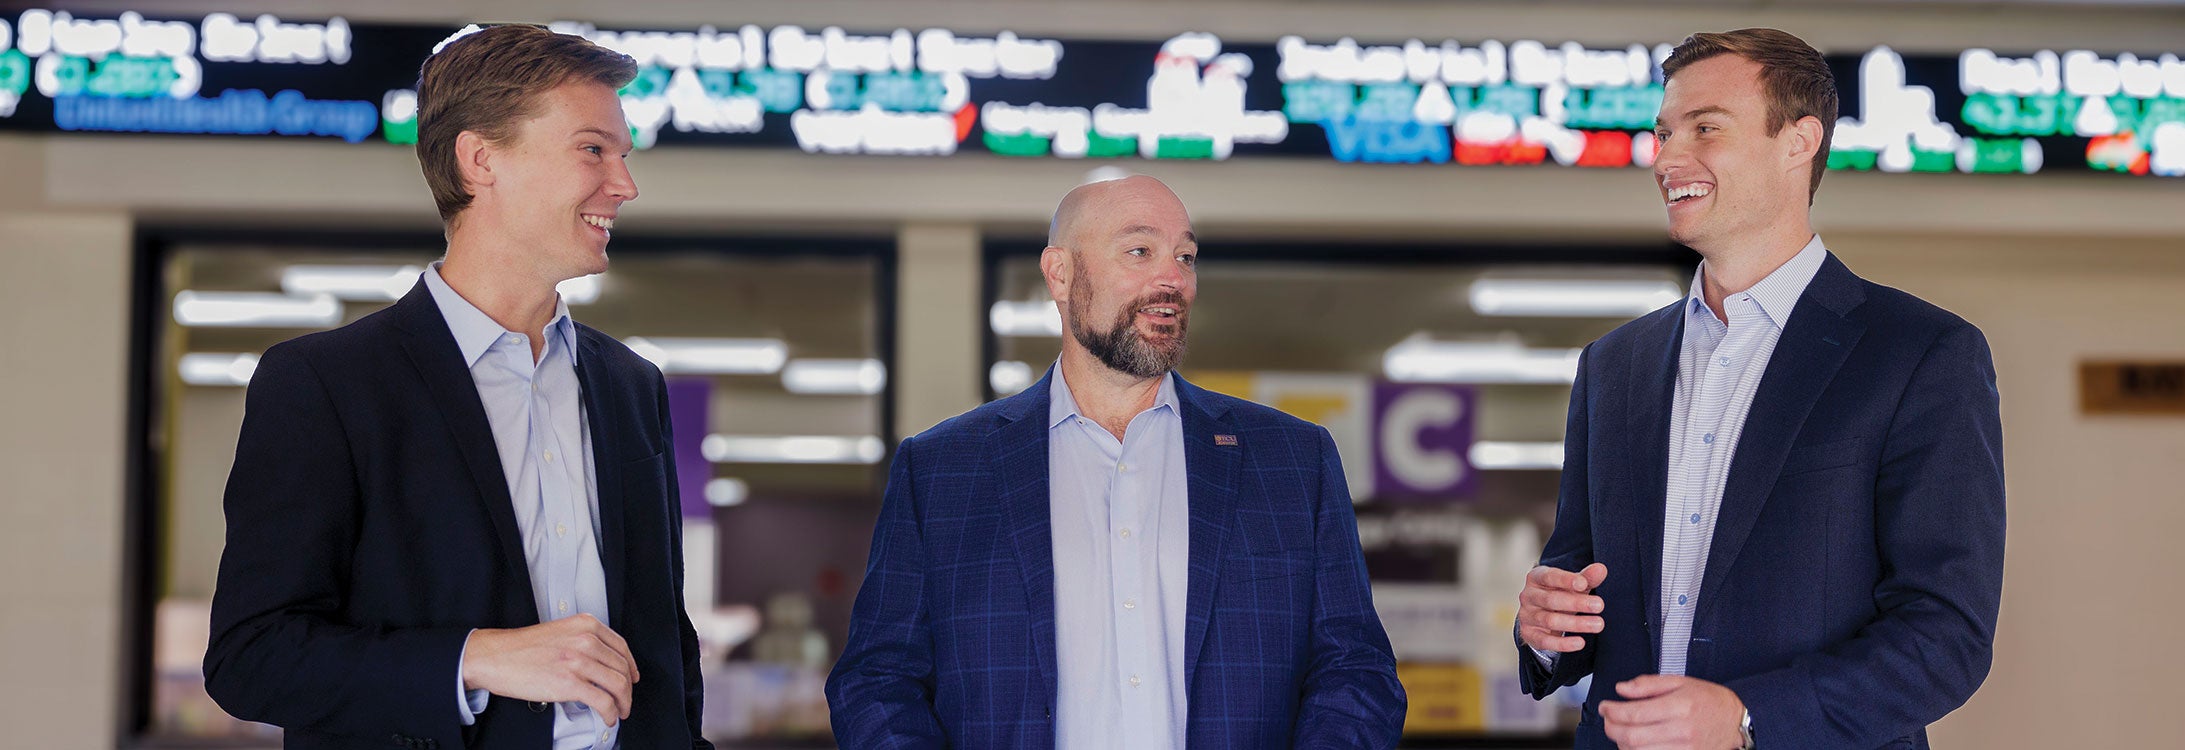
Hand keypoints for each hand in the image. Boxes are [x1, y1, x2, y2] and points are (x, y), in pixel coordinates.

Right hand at [462, 614, 639, 723]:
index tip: (632, 677)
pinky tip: (608, 717)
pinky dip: (611, 713)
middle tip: (625, 701)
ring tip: (619, 712)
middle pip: (622, 668)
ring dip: (623, 703)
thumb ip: (584, 641)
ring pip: (618, 686)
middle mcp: (586, 640)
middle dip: (628, 689)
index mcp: (586, 625)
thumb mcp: (560, 632)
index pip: (621, 647)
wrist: (495, 656)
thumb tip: (603, 663)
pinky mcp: (570, 683)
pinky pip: (603, 701)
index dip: (631, 666)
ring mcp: (579, 661)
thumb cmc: (522, 648)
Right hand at [1517, 562, 1606, 652]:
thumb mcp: (1572, 584)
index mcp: (1536, 577)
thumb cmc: (1559, 594)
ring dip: (1576, 623)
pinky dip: (1563, 643)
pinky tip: (1580, 642)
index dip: (1566, 580)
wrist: (1541, 615)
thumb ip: (1586, 577)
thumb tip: (1601, 569)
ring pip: (1550, 621)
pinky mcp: (1529, 634)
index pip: (1549, 576)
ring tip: (1598, 624)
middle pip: (1551, 600)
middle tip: (1599, 605)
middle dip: (1576, 603)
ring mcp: (1526, 616)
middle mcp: (1528, 596)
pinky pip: (1545, 641)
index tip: (1583, 584)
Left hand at [1599, 674, 1745, 749]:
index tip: (1605, 707)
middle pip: (1632, 737)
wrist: (1736, 721)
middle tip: (1608, 719)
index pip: (1634, 714)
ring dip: (1621, 743)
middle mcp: (1682, 731)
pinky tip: (1635, 744)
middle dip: (1611, 728)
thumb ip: (1648, 684)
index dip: (1612, 711)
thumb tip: (1621, 689)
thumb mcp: (1680, 682)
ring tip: (1621, 731)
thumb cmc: (1708, 700)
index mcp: (1680, 706)